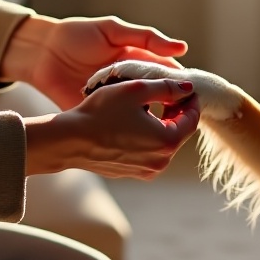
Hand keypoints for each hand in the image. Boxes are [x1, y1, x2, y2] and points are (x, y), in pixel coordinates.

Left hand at [0, 14, 187, 110]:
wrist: (40, 51)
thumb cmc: (76, 35)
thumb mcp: (113, 30)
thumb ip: (145, 38)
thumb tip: (182, 48)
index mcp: (135, 60)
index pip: (164, 73)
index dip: (179, 83)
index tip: (193, 92)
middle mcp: (127, 81)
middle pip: (155, 95)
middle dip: (168, 104)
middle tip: (182, 113)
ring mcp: (112, 99)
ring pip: (138, 111)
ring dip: (148, 117)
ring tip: (163, 124)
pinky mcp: (96, 112)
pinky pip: (116, 122)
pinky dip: (125, 127)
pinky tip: (136, 132)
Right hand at [24, 76, 199, 178]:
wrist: (68, 140)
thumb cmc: (101, 112)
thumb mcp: (137, 90)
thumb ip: (167, 87)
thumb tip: (187, 88)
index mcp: (166, 141)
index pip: (191, 119)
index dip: (190, 101)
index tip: (184, 88)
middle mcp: (160, 161)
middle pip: (179, 132)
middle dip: (176, 112)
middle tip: (167, 93)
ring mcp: (146, 170)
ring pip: (164, 142)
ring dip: (162, 124)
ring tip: (148, 105)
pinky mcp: (132, 172)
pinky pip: (149, 152)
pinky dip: (148, 136)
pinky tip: (133, 121)